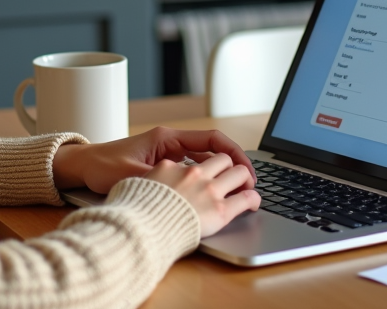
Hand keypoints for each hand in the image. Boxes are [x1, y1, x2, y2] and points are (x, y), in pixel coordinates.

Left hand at [52, 126, 256, 194]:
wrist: (81, 166)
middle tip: (251, 184)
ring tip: (238, 192)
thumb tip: (179, 190)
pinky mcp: (162, 166)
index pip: (210, 139)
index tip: (246, 169)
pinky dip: (206, 179)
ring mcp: (167, 155)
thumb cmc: (101, 166)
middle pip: (213, 150)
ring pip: (204, 161)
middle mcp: (170, 143)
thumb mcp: (129, 174)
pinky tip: (214, 195)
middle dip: (234, 165)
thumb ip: (156, 180)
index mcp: (166, 138)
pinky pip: (192, 170)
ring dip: (222, 173)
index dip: (233, 152)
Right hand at [144, 154, 260, 236]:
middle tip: (234, 178)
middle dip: (230, 166)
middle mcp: (193, 174)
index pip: (195, 160)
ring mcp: (208, 189)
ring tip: (247, 187)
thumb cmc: (132, 212)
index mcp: (170, 165)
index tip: (210, 172)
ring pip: (239, 171)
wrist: (139, 229)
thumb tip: (146, 183)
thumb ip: (148, 180)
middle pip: (222, 158)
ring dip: (245, 178)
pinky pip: (247, 197)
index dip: (206, 167)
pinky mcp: (220, 209)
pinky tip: (254, 203)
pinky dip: (254, 198)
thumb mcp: (134, 185)